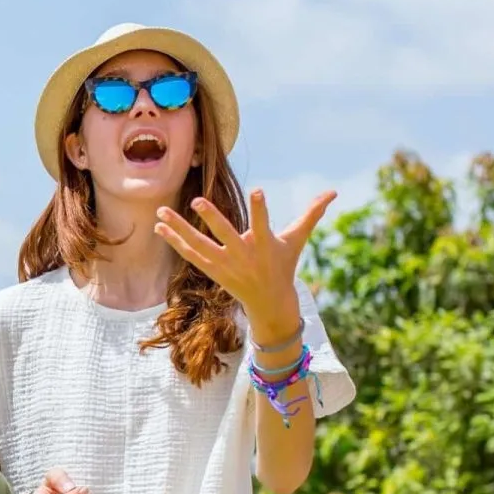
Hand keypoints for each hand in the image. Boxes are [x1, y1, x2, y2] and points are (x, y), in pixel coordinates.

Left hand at [154, 189, 335, 340]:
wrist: (269, 302)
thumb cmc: (283, 264)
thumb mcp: (297, 240)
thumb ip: (312, 214)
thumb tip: (334, 191)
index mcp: (265, 245)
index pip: (264, 223)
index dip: (260, 209)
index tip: (258, 191)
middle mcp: (243, 255)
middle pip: (225, 234)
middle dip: (212, 218)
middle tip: (197, 200)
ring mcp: (224, 264)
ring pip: (199, 244)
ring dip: (179, 228)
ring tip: (161, 211)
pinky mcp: (212, 270)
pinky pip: (190, 254)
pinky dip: (175, 241)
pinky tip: (160, 227)